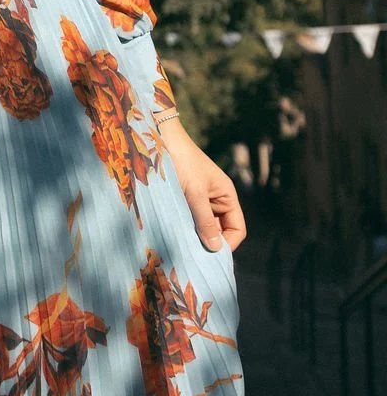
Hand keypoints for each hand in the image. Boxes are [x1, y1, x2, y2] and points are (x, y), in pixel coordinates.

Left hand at [156, 116, 247, 252]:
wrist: (158, 140)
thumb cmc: (182, 162)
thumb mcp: (195, 193)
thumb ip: (205, 220)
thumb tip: (216, 248)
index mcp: (226, 195)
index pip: (236, 228)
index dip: (228, 243)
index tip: (211, 255)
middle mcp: (215, 200)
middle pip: (219, 231)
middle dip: (209, 243)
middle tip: (194, 256)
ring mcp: (198, 200)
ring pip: (202, 227)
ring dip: (194, 236)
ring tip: (182, 246)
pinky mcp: (182, 200)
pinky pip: (188, 220)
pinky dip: (183, 228)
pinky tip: (173, 235)